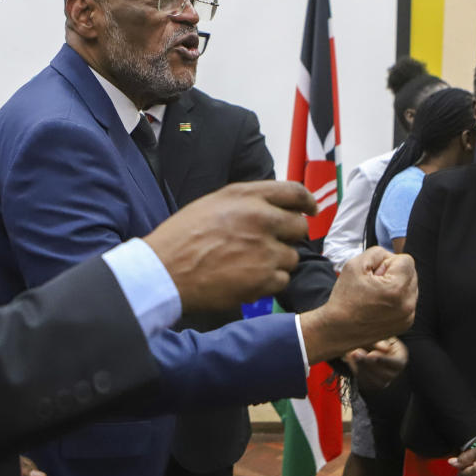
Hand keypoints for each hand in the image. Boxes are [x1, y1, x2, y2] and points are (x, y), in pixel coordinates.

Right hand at [144, 180, 315, 310]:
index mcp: (247, 197)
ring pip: (292, 257)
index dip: (307, 202)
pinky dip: (268, 283)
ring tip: (248, 264)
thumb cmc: (182, 237)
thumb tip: (273, 208)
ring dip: (276, 262)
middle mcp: (261, 219)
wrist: (165, 271)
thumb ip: (247, 202)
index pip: (294, 192)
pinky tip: (245, 279)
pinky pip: (282, 280)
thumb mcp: (213, 204)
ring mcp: (265, 250)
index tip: (310, 210)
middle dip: (288, 237)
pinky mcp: (263, 279)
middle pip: (299, 227)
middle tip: (270, 245)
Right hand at [299, 247, 416, 363]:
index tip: (374, 273)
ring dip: (397, 286)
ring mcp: (408, 316)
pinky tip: (380, 304)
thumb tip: (390, 257)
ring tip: (376, 295)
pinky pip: (408, 301)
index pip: (406, 260)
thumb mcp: (355, 264)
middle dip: (394, 273)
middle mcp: (407, 304)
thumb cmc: (345, 298)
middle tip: (374, 283)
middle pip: (411, 273)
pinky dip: (397, 299)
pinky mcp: (406, 323)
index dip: (388, 262)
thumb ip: (377, 253)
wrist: (339, 329)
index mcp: (397, 289)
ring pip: (411, 287)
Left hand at [344, 337, 407, 389]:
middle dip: (368, 364)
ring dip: (361, 368)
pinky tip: (350, 360)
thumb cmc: (378, 339)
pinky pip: (365, 382)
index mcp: (401, 359)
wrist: (370, 347)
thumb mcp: (383, 336)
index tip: (371, 354)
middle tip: (356, 352)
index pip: (397, 363)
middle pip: (385, 374)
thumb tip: (385, 349)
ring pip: (374, 381)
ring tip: (351, 354)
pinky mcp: (372, 385)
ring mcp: (384, 381)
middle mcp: (394, 373)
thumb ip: (382, 342)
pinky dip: (356, 371)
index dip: (384, 360)